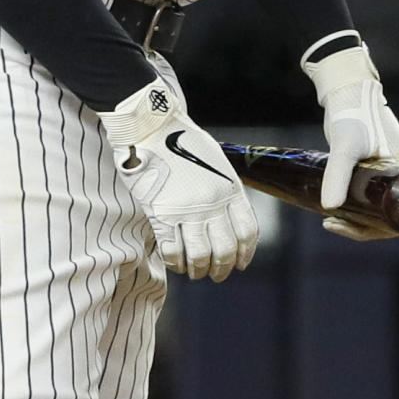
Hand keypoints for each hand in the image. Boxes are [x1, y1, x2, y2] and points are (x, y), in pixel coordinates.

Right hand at [98, 77, 257, 280]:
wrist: (151, 124)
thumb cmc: (181, 139)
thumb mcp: (215, 160)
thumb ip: (222, 188)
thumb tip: (225, 217)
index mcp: (229, 187)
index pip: (247, 231)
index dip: (246, 254)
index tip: (240, 264)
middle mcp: (212, 201)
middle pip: (225, 250)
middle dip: (221, 269)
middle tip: (215, 274)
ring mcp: (187, 208)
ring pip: (201, 256)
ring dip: (199, 270)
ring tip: (194, 271)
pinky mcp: (161, 212)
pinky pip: (173, 251)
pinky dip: (175, 262)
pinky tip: (174, 261)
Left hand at [301, 38, 398, 235]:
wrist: (345, 88)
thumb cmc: (351, 112)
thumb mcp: (345, 145)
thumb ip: (337, 174)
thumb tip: (330, 208)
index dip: (378, 229)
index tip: (349, 228)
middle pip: (390, 214)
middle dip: (363, 225)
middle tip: (332, 225)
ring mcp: (393, 171)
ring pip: (380, 206)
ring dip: (359, 217)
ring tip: (331, 220)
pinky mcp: (378, 166)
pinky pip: (372, 195)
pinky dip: (357, 205)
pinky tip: (335, 208)